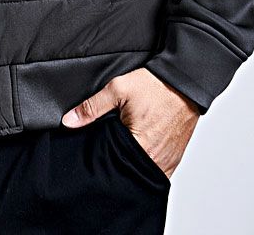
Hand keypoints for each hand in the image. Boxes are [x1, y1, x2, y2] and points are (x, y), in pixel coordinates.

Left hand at [60, 67, 200, 180]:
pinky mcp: (175, 158)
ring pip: (143, 173)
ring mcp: (167, 161)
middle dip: (115, 165)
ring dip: (131, 166)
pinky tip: (137, 157)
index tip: (93, 156)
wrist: (185, 81)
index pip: (112, 164)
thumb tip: (68, 121)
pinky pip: (157, 171)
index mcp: (139, 146)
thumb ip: (92, 107)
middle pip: (128, 171)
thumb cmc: (155, 85)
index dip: (101, 160)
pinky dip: (146, 165)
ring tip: (121, 155)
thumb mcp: (118, 89)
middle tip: (107, 153)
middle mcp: (155, 159)